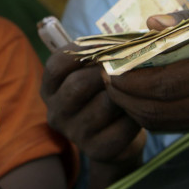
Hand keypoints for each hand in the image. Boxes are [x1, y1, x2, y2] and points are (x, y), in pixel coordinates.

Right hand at [40, 45, 144, 164]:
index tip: (104, 45)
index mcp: (49, 89)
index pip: (56, 65)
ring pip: (104, 104)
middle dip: (105, 71)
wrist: (116, 137)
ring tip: (136, 87)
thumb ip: (96, 56)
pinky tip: (139, 111)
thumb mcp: (90, 74)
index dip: (80, 51)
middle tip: (127, 64)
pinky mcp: (97, 150)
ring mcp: (74, 134)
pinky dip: (136, 115)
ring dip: (125, 93)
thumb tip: (122, 38)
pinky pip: (122, 127)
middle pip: (78, 84)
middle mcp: (56, 112)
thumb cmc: (103, 94)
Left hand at [106, 0, 188, 133]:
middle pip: (160, 107)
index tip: (109, 65)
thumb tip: (149, 24)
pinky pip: (178, 126)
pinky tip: (138, 97)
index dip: (132, 78)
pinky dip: (151, 114)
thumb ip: (188, 16)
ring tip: (116, 87)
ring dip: (133, 108)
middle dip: (124, 95)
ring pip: (165, 122)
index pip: (168, 81)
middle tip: (105, 77)